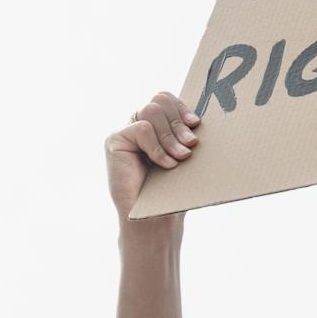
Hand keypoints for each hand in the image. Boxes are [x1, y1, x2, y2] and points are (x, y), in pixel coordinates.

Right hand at [105, 91, 199, 218]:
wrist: (154, 218)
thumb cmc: (173, 190)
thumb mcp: (185, 157)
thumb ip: (186, 135)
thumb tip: (200, 118)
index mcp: (156, 126)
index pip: (165, 99)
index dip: (181, 107)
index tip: (196, 124)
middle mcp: (139, 125)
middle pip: (159, 100)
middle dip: (178, 122)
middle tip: (190, 144)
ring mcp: (126, 132)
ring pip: (151, 111)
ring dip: (170, 136)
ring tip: (180, 157)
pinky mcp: (115, 141)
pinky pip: (141, 129)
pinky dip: (157, 147)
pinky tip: (165, 165)